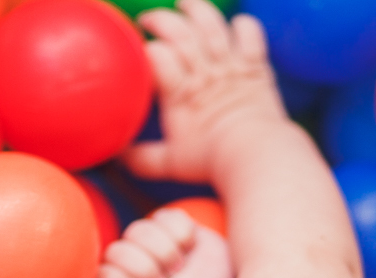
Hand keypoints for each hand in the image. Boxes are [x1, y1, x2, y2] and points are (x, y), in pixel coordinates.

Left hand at [96, 207, 233, 277]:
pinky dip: (183, 235)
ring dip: (165, 252)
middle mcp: (122, 264)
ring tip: (177, 269)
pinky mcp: (166, 224)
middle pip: (117, 251)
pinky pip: (166, 217)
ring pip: (139, 230)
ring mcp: (144, 242)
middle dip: (147, 270)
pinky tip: (189, 250)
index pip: (102, 275)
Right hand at [126, 0, 287, 184]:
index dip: (144, 50)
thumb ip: (142, 158)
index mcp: (180, 92)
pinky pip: (250, 33)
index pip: (156, 56)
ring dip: (196, 9)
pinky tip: (234, 25)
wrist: (256, 156)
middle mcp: (205, 71)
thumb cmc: (211, 160)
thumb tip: (118, 155)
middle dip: (160, 19)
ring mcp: (231, 65)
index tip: (136, 53)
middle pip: (179, 31)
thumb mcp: (170, 163)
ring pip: (212, 24)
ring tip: (183, 3)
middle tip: (147, 20)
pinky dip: (243, 25)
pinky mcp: (255, 66)